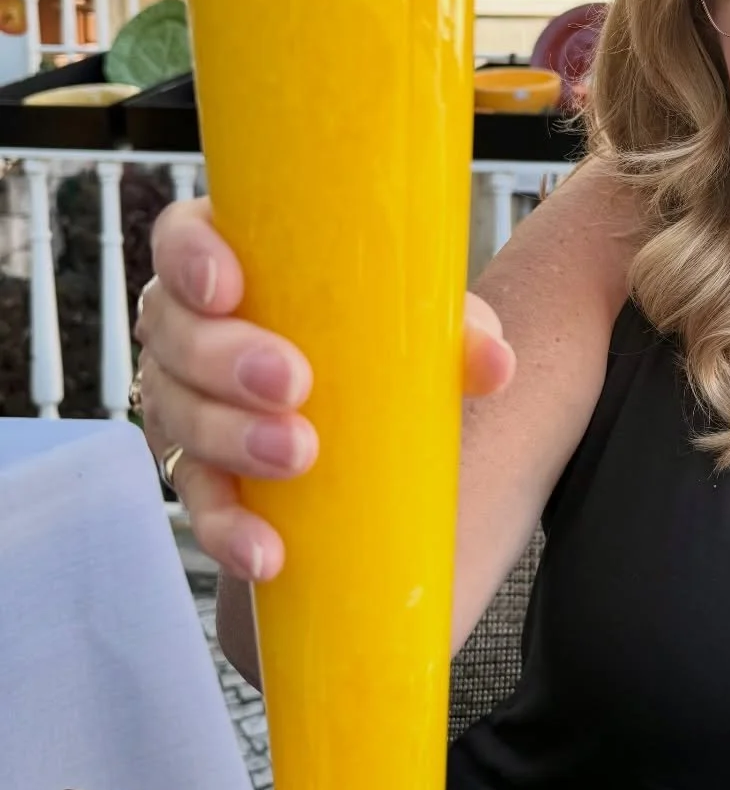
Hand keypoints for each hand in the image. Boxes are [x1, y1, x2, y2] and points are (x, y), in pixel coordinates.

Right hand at [135, 199, 515, 581]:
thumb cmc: (381, 340)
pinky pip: (200, 502)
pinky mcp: (200, 472)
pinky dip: (228, 528)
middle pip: (176, 331)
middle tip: (292, 384)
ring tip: (295, 456)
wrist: (378, 421)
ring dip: (231, 439)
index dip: (190, 257)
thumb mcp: (420, 325)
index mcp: (237, 261)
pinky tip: (264, 551)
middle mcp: (193, 326)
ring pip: (178, 415)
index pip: (183, 238)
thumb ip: (457, 331)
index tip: (226, 287)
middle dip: (225, 358)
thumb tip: (493, 363)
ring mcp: (186, 400)